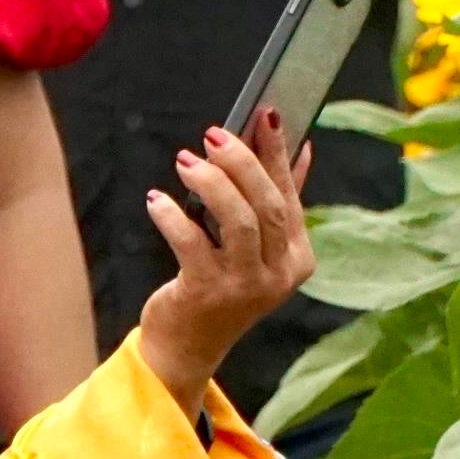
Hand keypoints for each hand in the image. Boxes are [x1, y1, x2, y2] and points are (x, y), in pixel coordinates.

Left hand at [133, 109, 315, 401]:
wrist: (188, 347)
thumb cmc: (222, 285)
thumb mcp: (256, 246)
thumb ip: (278, 200)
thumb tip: (302, 147)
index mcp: (297, 258)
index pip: (289, 195)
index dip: (277, 151)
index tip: (265, 112)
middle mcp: (278, 275)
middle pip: (266, 205)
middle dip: (241, 162)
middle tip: (214, 134)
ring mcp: (245, 288)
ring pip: (238, 221)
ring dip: (212, 183)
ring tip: (185, 160)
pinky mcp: (207, 295)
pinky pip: (192, 243)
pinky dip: (173, 215)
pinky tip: (157, 199)